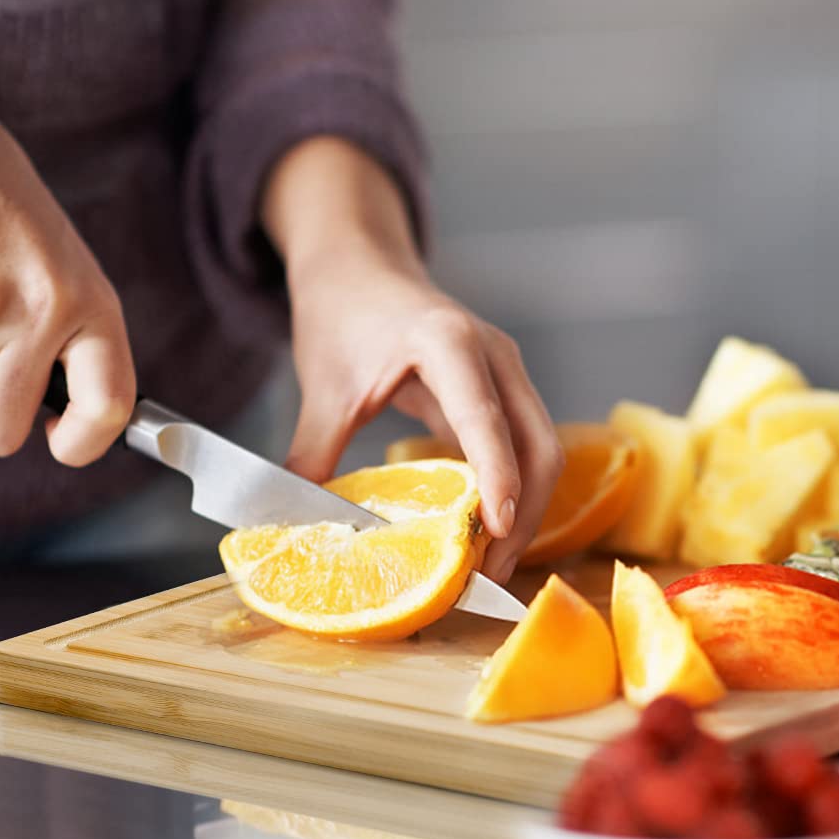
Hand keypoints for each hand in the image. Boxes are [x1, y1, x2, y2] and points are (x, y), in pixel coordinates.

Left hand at [263, 137, 562, 581]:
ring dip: (526, 510)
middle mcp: (494, 355)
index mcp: (448, 343)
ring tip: (490, 565)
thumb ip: (314, 454)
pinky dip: (515, 492)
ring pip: (542, 451)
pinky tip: (488, 532)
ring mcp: (508, 373)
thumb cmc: (343, 313)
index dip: (497, 477)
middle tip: (488, 574)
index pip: (486, 418)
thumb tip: (297, 524)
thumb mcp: (322, 385)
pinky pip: (525, 448)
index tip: (497, 530)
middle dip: (523, 514)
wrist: (360, 264)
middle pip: (538, 444)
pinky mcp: (505, 391)